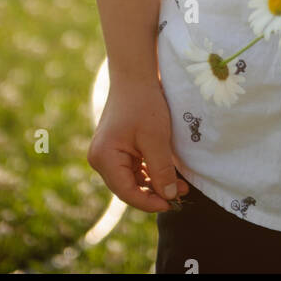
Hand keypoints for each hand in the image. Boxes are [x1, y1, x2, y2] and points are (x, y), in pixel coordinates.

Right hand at [87, 75, 190, 211]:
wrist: (135, 76)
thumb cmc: (143, 103)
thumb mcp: (156, 139)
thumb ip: (162, 170)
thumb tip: (170, 196)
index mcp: (104, 158)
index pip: (127, 192)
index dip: (149, 202)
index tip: (172, 204)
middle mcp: (100, 159)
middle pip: (128, 187)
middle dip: (155, 193)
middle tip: (181, 195)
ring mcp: (107, 154)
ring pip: (132, 179)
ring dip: (155, 184)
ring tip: (180, 186)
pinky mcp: (116, 149)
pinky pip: (133, 168)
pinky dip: (150, 172)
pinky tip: (169, 174)